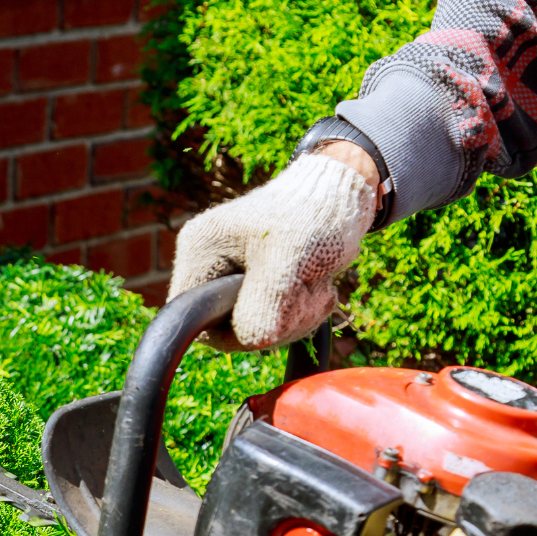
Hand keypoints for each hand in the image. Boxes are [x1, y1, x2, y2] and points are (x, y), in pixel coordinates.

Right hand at [169, 152, 375, 349]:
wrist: (344, 193)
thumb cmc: (313, 215)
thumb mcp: (289, 259)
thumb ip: (265, 302)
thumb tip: (253, 341)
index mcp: (201, 251)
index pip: (192, 316)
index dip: (230, 329)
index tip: (273, 314)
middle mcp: (209, 262)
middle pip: (225, 326)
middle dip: (274, 321)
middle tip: (309, 294)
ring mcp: (233, 273)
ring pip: (252, 326)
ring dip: (294, 317)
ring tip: (318, 286)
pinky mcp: (257, 281)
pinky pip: (270, 318)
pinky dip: (298, 312)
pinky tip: (317, 288)